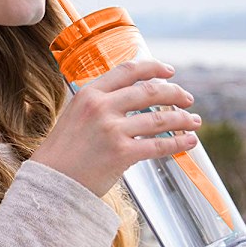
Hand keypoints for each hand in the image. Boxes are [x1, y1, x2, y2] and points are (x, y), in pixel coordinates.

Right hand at [30, 60, 199, 196]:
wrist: (52, 178)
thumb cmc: (64, 149)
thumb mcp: (75, 114)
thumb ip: (99, 103)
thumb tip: (132, 99)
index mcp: (89, 93)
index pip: (127, 71)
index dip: (152, 68)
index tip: (168, 71)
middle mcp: (101, 107)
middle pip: (149, 91)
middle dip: (174, 93)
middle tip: (187, 98)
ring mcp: (111, 130)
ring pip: (159, 118)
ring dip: (182, 119)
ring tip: (193, 121)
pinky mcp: (122, 153)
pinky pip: (158, 145)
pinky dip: (178, 142)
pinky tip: (189, 142)